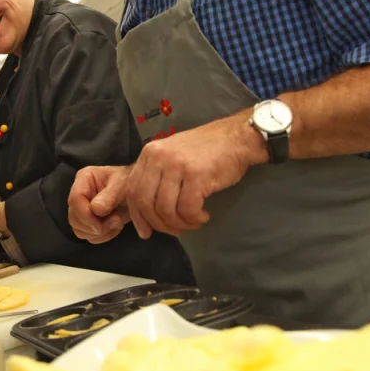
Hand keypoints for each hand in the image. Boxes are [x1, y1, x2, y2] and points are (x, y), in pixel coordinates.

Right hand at [69, 166, 130, 243]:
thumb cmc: (129, 182)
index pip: (75, 200)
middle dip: (94, 226)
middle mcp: (80, 194)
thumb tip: (96, 209)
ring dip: (100, 233)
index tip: (101, 224)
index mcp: (84, 178)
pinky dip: (103, 236)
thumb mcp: (122, 185)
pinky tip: (114, 226)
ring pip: (80, 230)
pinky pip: (90, 237)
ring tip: (117, 221)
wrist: (138, 193)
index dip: (85, 215)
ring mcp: (83, 209)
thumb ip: (110, 196)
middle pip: (74, 218)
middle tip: (115, 221)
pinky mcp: (89, 222)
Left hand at [124, 114, 265, 237]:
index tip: (146, 232)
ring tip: (193, 222)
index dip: (138, 217)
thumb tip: (145, 216)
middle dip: (160, 224)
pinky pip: (187, 209)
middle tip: (176, 230)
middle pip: (146, 203)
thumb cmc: (206, 151)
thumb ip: (157, 179)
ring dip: (180, 224)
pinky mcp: (196, 175)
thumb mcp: (173, 157)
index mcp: (149, 153)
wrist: (237, 138)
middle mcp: (159, 157)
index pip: (133, 190)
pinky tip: (203, 216)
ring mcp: (177, 165)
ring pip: (166, 209)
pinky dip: (194, 219)